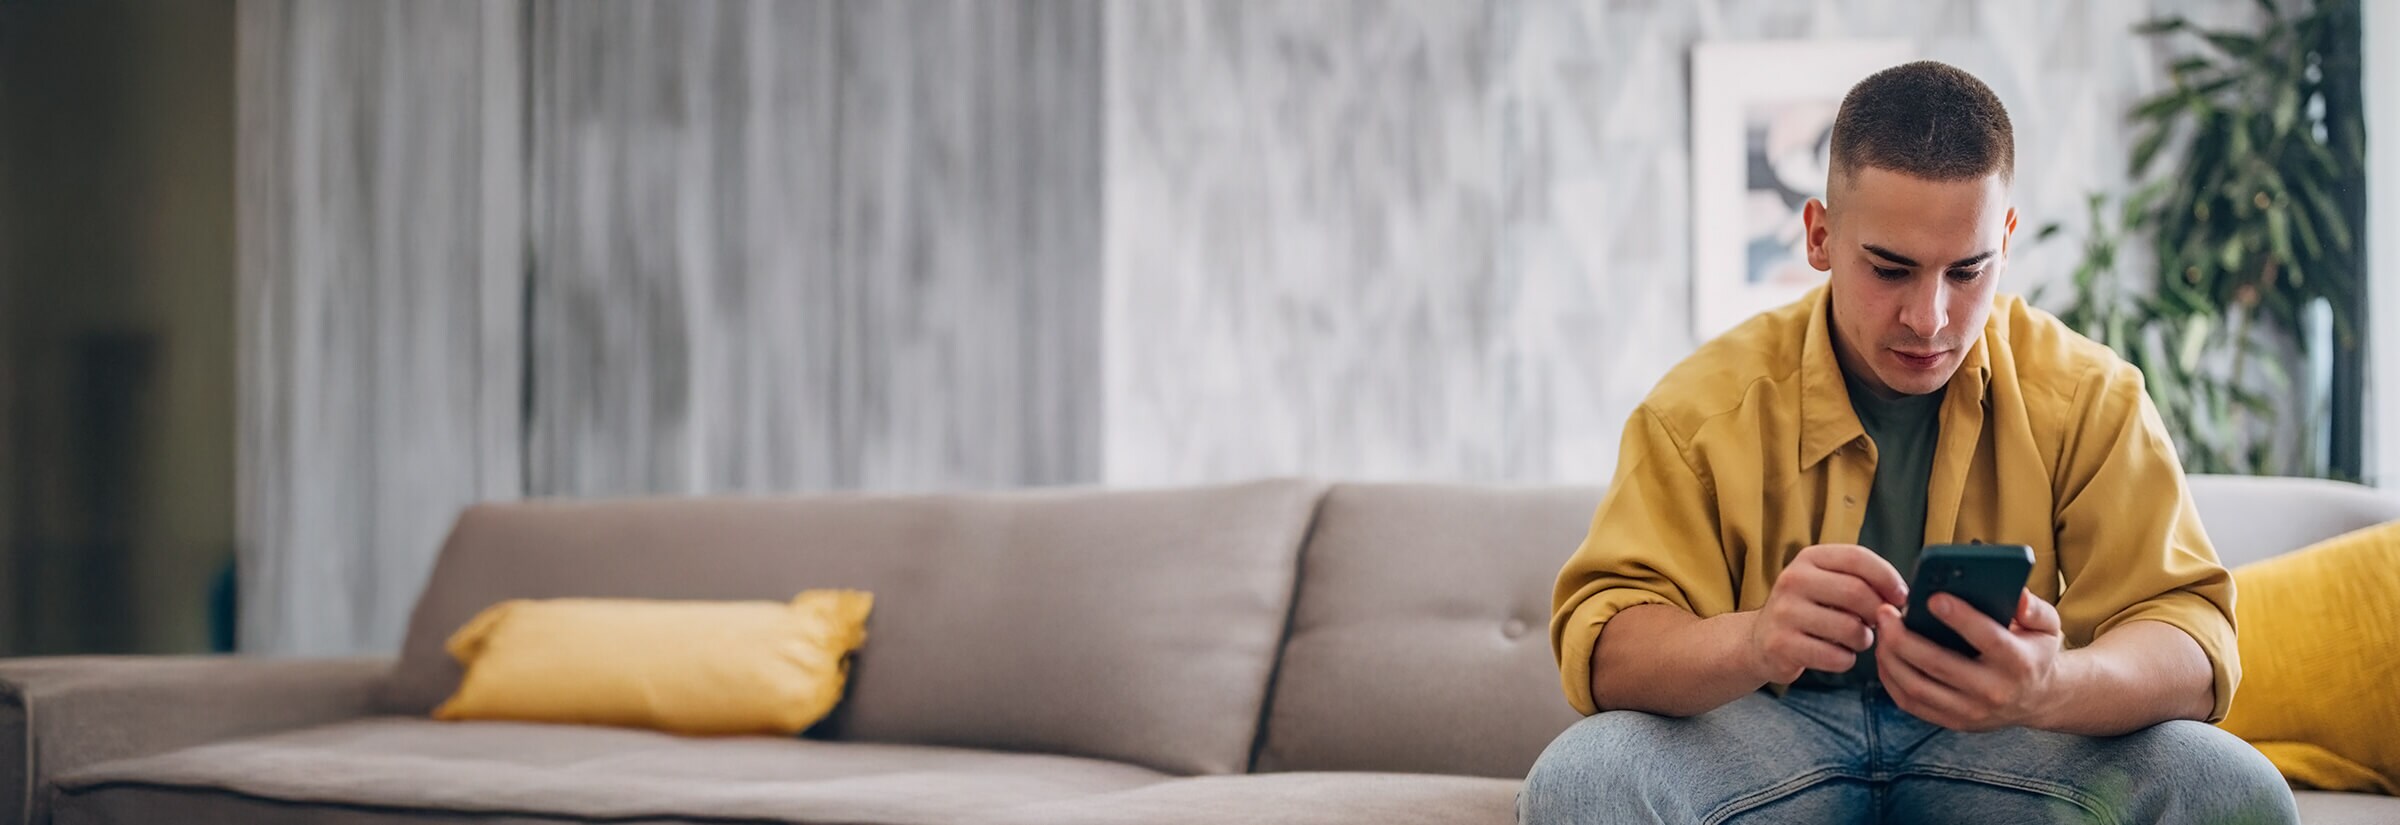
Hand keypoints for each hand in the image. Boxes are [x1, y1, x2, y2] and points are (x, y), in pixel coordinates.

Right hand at [1747, 544, 1909, 684]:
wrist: (1760, 640)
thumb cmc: (1809, 611)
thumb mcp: (1826, 583)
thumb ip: (1860, 580)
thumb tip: (1902, 596)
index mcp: (1808, 559)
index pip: (1857, 558)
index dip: (1887, 577)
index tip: (1901, 597)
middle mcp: (1792, 580)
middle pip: (1856, 593)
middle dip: (1878, 613)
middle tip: (1879, 624)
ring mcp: (1784, 613)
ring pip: (1850, 628)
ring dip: (1864, 639)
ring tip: (1856, 640)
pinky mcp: (1781, 645)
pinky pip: (1836, 657)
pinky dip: (1846, 660)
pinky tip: (1838, 655)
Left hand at [1873, 589, 2064, 731]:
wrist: (2038, 700)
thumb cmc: (2034, 653)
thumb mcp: (2047, 627)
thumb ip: (2035, 609)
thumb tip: (2019, 596)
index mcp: (2019, 663)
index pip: (1987, 639)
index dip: (1959, 617)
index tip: (1932, 597)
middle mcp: (1993, 691)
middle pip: (1939, 665)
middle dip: (1904, 637)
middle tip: (1885, 612)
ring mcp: (1971, 712)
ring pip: (1917, 686)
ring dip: (1890, 657)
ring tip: (1881, 629)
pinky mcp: (1952, 722)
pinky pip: (1910, 703)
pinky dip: (1891, 678)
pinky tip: (1884, 654)